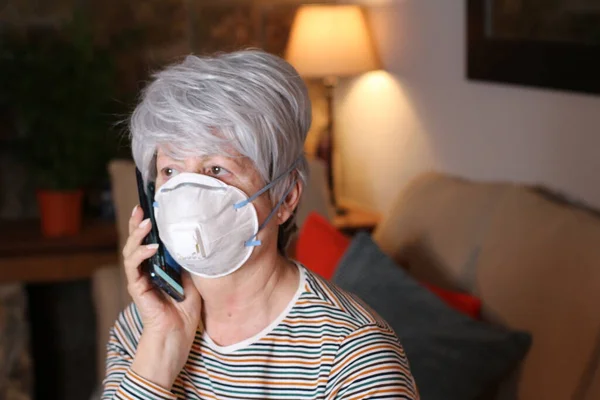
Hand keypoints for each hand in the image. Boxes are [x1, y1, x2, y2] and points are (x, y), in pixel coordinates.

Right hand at [122, 204, 201, 388]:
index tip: (153, 205)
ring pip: (130, 252)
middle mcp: (145, 270)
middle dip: (137, 223)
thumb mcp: (192, 278)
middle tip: (141, 207)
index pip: (150, 240)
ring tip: (146, 222)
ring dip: (137, 236)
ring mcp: (139, 280)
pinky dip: (141, 256)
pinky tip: (149, 247)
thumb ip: (188, 260)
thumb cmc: (185, 309)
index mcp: (158, 265)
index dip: (149, 223)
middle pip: (136, 241)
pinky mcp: (137, 290)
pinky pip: (134, 269)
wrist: (178, 336)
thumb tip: (195, 237)